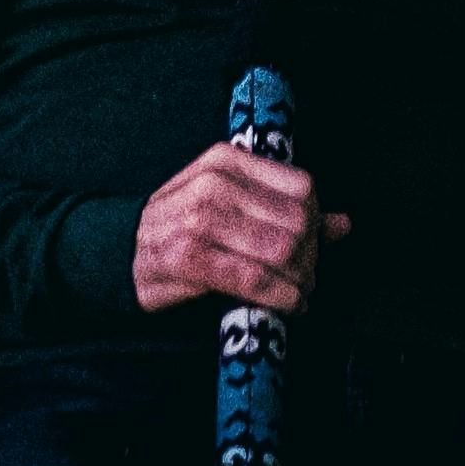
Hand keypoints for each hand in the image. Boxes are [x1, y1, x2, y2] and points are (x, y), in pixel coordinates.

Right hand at [132, 143, 343, 314]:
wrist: (121, 252)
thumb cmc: (181, 227)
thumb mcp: (230, 204)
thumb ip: (285, 210)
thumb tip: (343, 224)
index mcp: (227, 161)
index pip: (301, 187)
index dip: (317, 222)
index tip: (312, 246)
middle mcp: (215, 183)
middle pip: (297, 220)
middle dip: (312, 257)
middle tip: (308, 277)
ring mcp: (201, 219)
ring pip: (282, 250)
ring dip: (300, 281)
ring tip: (299, 293)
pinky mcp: (190, 258)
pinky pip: (255, 279)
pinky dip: (281, 297)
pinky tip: (288, 304)